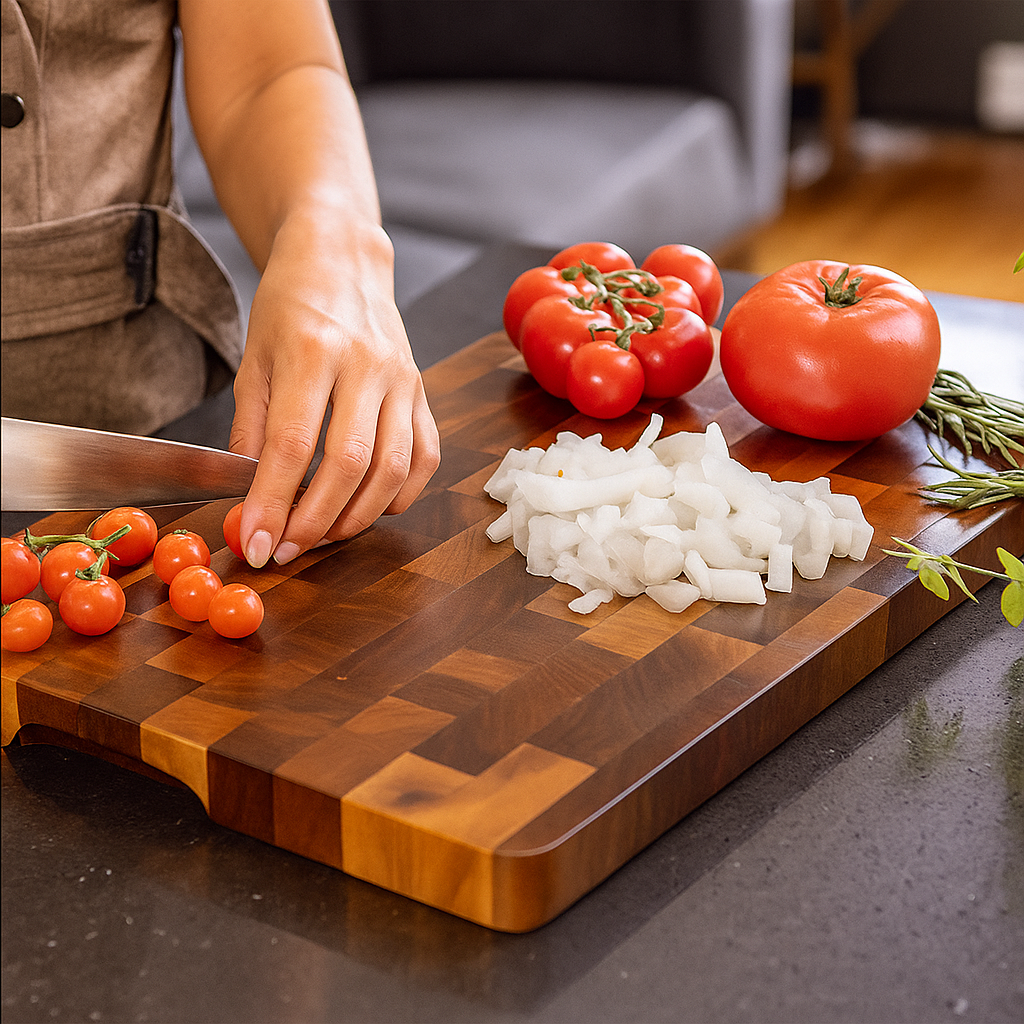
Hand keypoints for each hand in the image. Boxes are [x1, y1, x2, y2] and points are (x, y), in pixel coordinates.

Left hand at [227, 218, 439, 566]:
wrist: (343, 261)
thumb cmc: (289, 307)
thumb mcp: (253, 360)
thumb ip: (250, 428)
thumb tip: (249, 496)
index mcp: (313, 349)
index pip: (294, 444)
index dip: (273, 502)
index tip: (255, 543)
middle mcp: (367, 364)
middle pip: (349, 464)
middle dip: (315, 521)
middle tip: (286, 549)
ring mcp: (404, 379)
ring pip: (393, 468)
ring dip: (358, 516)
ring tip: (323, 535)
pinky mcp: (423, 392)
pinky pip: (424, 457)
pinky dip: (401, 495)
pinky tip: (372, 508)